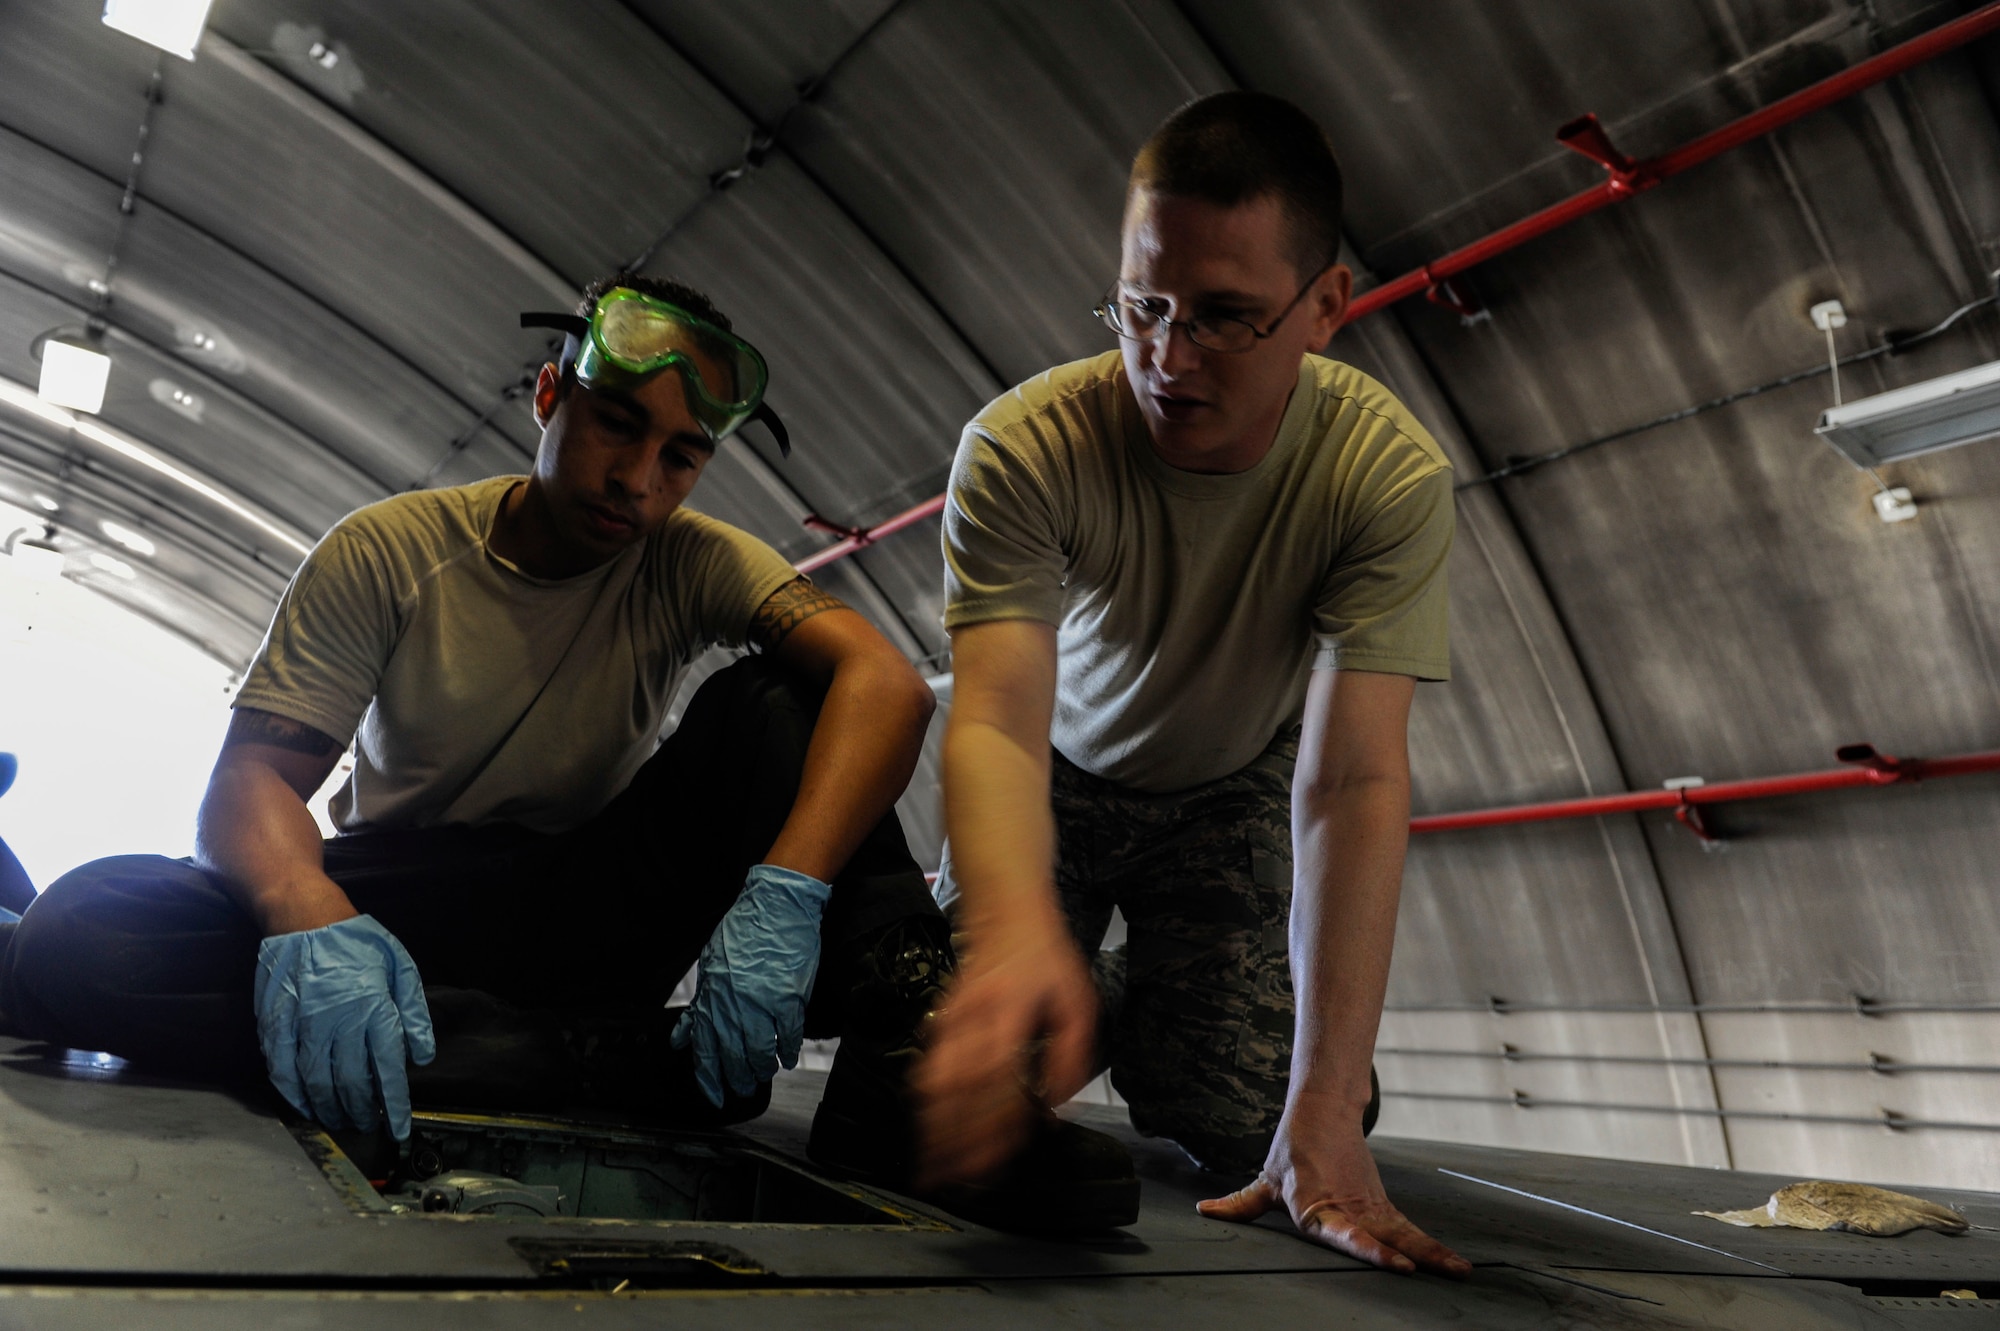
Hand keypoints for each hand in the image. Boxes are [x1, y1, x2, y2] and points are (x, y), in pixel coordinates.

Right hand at [254, 914, 436, 1140]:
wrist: (305, 917)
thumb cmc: (358, 942)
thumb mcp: (400, 966)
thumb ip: (413, 1012)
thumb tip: (421, 1056)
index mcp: (373, 1009)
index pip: (387, 1070)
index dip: (394, 1105)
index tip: (399, 1130)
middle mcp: (339, 1022)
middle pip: (351, 1083)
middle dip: (362, 1112)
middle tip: (367, 1125)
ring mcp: (303, 1025)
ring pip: (317, 1082)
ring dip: (330, 1109)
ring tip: (341, 1122)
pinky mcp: (275, 1023)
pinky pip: (281, 1069)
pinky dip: (293, 1094)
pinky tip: (304, 1106)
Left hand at [671, 864, 831, 1106]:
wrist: (776, 906)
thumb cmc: (744, 931)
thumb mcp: (710, 965)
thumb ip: (699, 1006)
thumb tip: (681, 1038)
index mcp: (712, 998)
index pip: (705, 1050)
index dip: (709, 1078)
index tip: (713, 1096)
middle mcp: (733, 1005)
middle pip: (732, 1056)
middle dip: (737, 1078)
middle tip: (742, 1089)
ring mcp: (762, 1003)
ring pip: (760, 1052)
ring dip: (762, 1068)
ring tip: (765, 1073)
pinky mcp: (788, 999)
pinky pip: (788, 1035)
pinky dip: (788, 1051)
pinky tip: (788, 1058)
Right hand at [913, 912, 1097, 1185]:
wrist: (1004, 910)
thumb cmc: (1046, 957)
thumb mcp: (1077, 1003)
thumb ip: (1070, 1056)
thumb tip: (1056, 1107)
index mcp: (1012, 1013)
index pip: (998, 1080)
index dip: (994, 1125)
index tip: (992, 1162)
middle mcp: (975, 1018)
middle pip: (956, 1089)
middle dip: (952, 1140)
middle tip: (953, 1179)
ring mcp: (952, 1018)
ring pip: (933, 1081)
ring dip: (933, 1126)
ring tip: (932, 1164)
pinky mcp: (941, 1019)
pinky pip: (929, 1067)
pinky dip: (929, 1103)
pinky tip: (933, 1127)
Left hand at [1198, 1091, 1468, 1276]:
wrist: (1322, 1112)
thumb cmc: (1292, 1151)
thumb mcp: (1264, 1181)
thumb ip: (1239, 1205)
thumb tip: (1205, 1210)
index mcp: (1315, 1209)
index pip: (1342, 1234)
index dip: (1365, 1248)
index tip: (1390, 1261)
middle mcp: (1347, 1210)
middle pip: (1378, 1235)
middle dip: (1399, 1255)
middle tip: (1418, 1272)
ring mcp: (1369, 1207)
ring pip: (1403, 1233)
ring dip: (1430, 1253)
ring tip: (1459, 1272)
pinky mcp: (1382, 1206)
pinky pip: (1409, 1230)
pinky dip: (1431, 1247)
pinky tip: (1454, 1265)